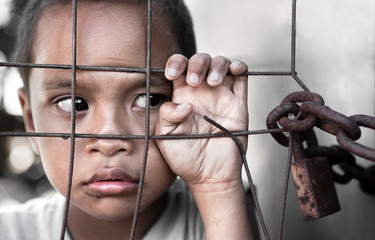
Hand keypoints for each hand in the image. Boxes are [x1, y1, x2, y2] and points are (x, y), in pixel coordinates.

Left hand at [155, 53, 248, 189]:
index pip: (179, 67)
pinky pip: (242, 78)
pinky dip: (239, 67)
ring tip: (212, 82)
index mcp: (181, 96)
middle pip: (201, 61)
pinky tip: (234, 70)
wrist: (209, 175)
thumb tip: (184, 103)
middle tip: (193, 81)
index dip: (175, 63)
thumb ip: (166, 116)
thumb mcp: (165, 137)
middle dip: (197, 63)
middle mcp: (201, 93)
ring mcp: (221, 96)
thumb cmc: (184, 158)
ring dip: (217, 64)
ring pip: (222, 64)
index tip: (171, 74)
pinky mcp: (238, 104)